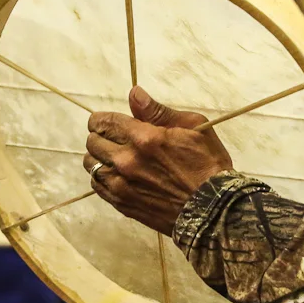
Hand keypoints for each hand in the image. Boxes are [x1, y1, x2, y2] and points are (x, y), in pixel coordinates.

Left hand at [84, 86, 233, 234]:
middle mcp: (127, 161)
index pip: (104, 122)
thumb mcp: (193, 127)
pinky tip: (115, 174)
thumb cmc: (208, 164)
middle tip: (112, 137)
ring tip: (112, 156)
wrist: (212, 209)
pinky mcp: (123, 203)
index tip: (107, 121)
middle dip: (100, 135)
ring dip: (98, 156)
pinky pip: (97, 185)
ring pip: (91, 164)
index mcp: (144, 138)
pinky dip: (101, 177)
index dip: (101, 119)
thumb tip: (134, 93)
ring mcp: (122, 184)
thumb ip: (158, 111)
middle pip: (93, 142)